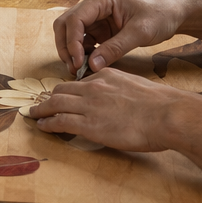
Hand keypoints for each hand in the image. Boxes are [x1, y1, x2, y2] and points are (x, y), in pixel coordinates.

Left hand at [29, 68, 201, 152]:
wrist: (167, 114)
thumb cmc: (161, 105)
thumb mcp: (137, 87)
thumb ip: (122, 89)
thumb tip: (120, 101)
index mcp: (107, 76)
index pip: (80, 82)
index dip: (69, 91)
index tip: (64, 97)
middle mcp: (94, 87)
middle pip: (62, 90)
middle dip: (50, 97)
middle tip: (42, 104)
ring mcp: (89, 105)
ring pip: (55, 103)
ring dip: (42, 109)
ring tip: (33, 114)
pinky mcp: (89, 124)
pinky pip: (60, 121)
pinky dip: (47, 123)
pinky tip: (41, 126)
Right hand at [52, 0, 188, 74]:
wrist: (176, 11)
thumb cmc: (161, 13)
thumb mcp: (140, 32)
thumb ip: (115, 48)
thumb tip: (92, 65)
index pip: (74, 18)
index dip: (71, 41)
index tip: (77, 62)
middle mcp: (95, 5)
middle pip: (66, 24)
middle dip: (66, 46)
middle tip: (73, 67)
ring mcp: (97, 16)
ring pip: (72, 33)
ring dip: (72, 51)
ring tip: (80, 69)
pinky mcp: (102, 27)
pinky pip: (85, 40)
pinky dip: (84, 53)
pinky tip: (90, 64)